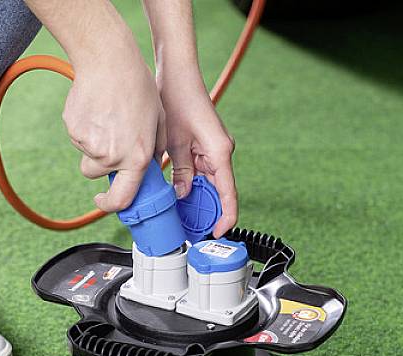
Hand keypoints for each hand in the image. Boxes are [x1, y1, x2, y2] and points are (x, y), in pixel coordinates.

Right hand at [63, 54, 165, 211]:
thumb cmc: (138, 86)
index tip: (105, 200)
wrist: (108, 61)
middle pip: (97, 174)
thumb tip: (149, 165)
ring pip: (87, 154)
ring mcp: (88, 144)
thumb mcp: (159, 119)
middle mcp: (110, 156)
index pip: (121, 198)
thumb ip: (156, 148)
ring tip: (106, 115)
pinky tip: (95, 107)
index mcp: (135, 157)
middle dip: (101, 163)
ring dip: (94, 143)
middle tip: (110, 138)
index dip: (111, 205)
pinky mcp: (72, 129)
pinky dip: (85, 127)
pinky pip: (78, 137)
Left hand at [159, 78, 236, 236]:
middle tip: (190, 228)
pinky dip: (191, 184)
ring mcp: (213, 150)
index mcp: (220, 153)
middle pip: (218, 193)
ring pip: (208, 184)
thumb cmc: (179, 99)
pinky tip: (178, 193)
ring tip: (181, 214)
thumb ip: (180, 172)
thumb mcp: (174, 142)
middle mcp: (221, 153)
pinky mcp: (204, 147)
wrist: (177, 74)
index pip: (228, 195)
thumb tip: (181, 195)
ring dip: (196, 198)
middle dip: (206, 211)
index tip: (217, 233)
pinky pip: (200, 172)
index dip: (225, 218)